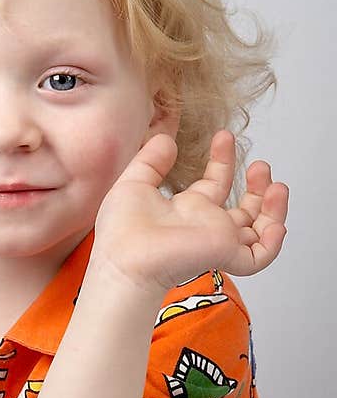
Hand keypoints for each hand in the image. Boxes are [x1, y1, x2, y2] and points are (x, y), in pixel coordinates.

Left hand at [90, 130, 288, 292]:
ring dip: (272, 208)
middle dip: (256, 186)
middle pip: (243, 210)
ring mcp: (218, 242)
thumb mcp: (134, 183)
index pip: (215, 185)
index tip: (224, 136)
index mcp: (186, 210)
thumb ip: (151, 160)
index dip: (223, 161)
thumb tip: (166, 139)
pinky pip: (259, 257)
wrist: (124, 260)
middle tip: (260, 165)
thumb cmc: (121, 232)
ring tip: (275, 185)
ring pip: (258, 232)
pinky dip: (273, 243)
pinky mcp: (225, 256)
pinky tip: (276, 222)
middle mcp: (206, 226)